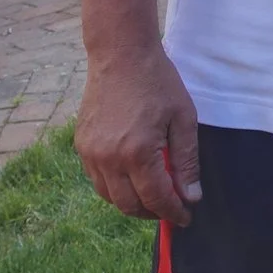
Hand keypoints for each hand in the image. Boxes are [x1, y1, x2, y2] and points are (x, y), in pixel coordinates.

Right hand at [76, 43, 201, 225]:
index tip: (186, 217)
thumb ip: (187, 161)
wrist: (120, 54)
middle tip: (171, 208)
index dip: (173, 212)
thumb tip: (191, 196)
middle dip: (152, 213)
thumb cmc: (158, 82)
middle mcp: (109, 158)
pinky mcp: (81, 145)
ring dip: (132, 203)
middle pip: (129, 205)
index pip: (156, 198)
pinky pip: (97, 179)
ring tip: (153, 196)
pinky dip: (115, 187)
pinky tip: (132, 177)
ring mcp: (91, 153)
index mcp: (138, 152)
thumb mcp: (183, 118)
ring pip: (110, 197)